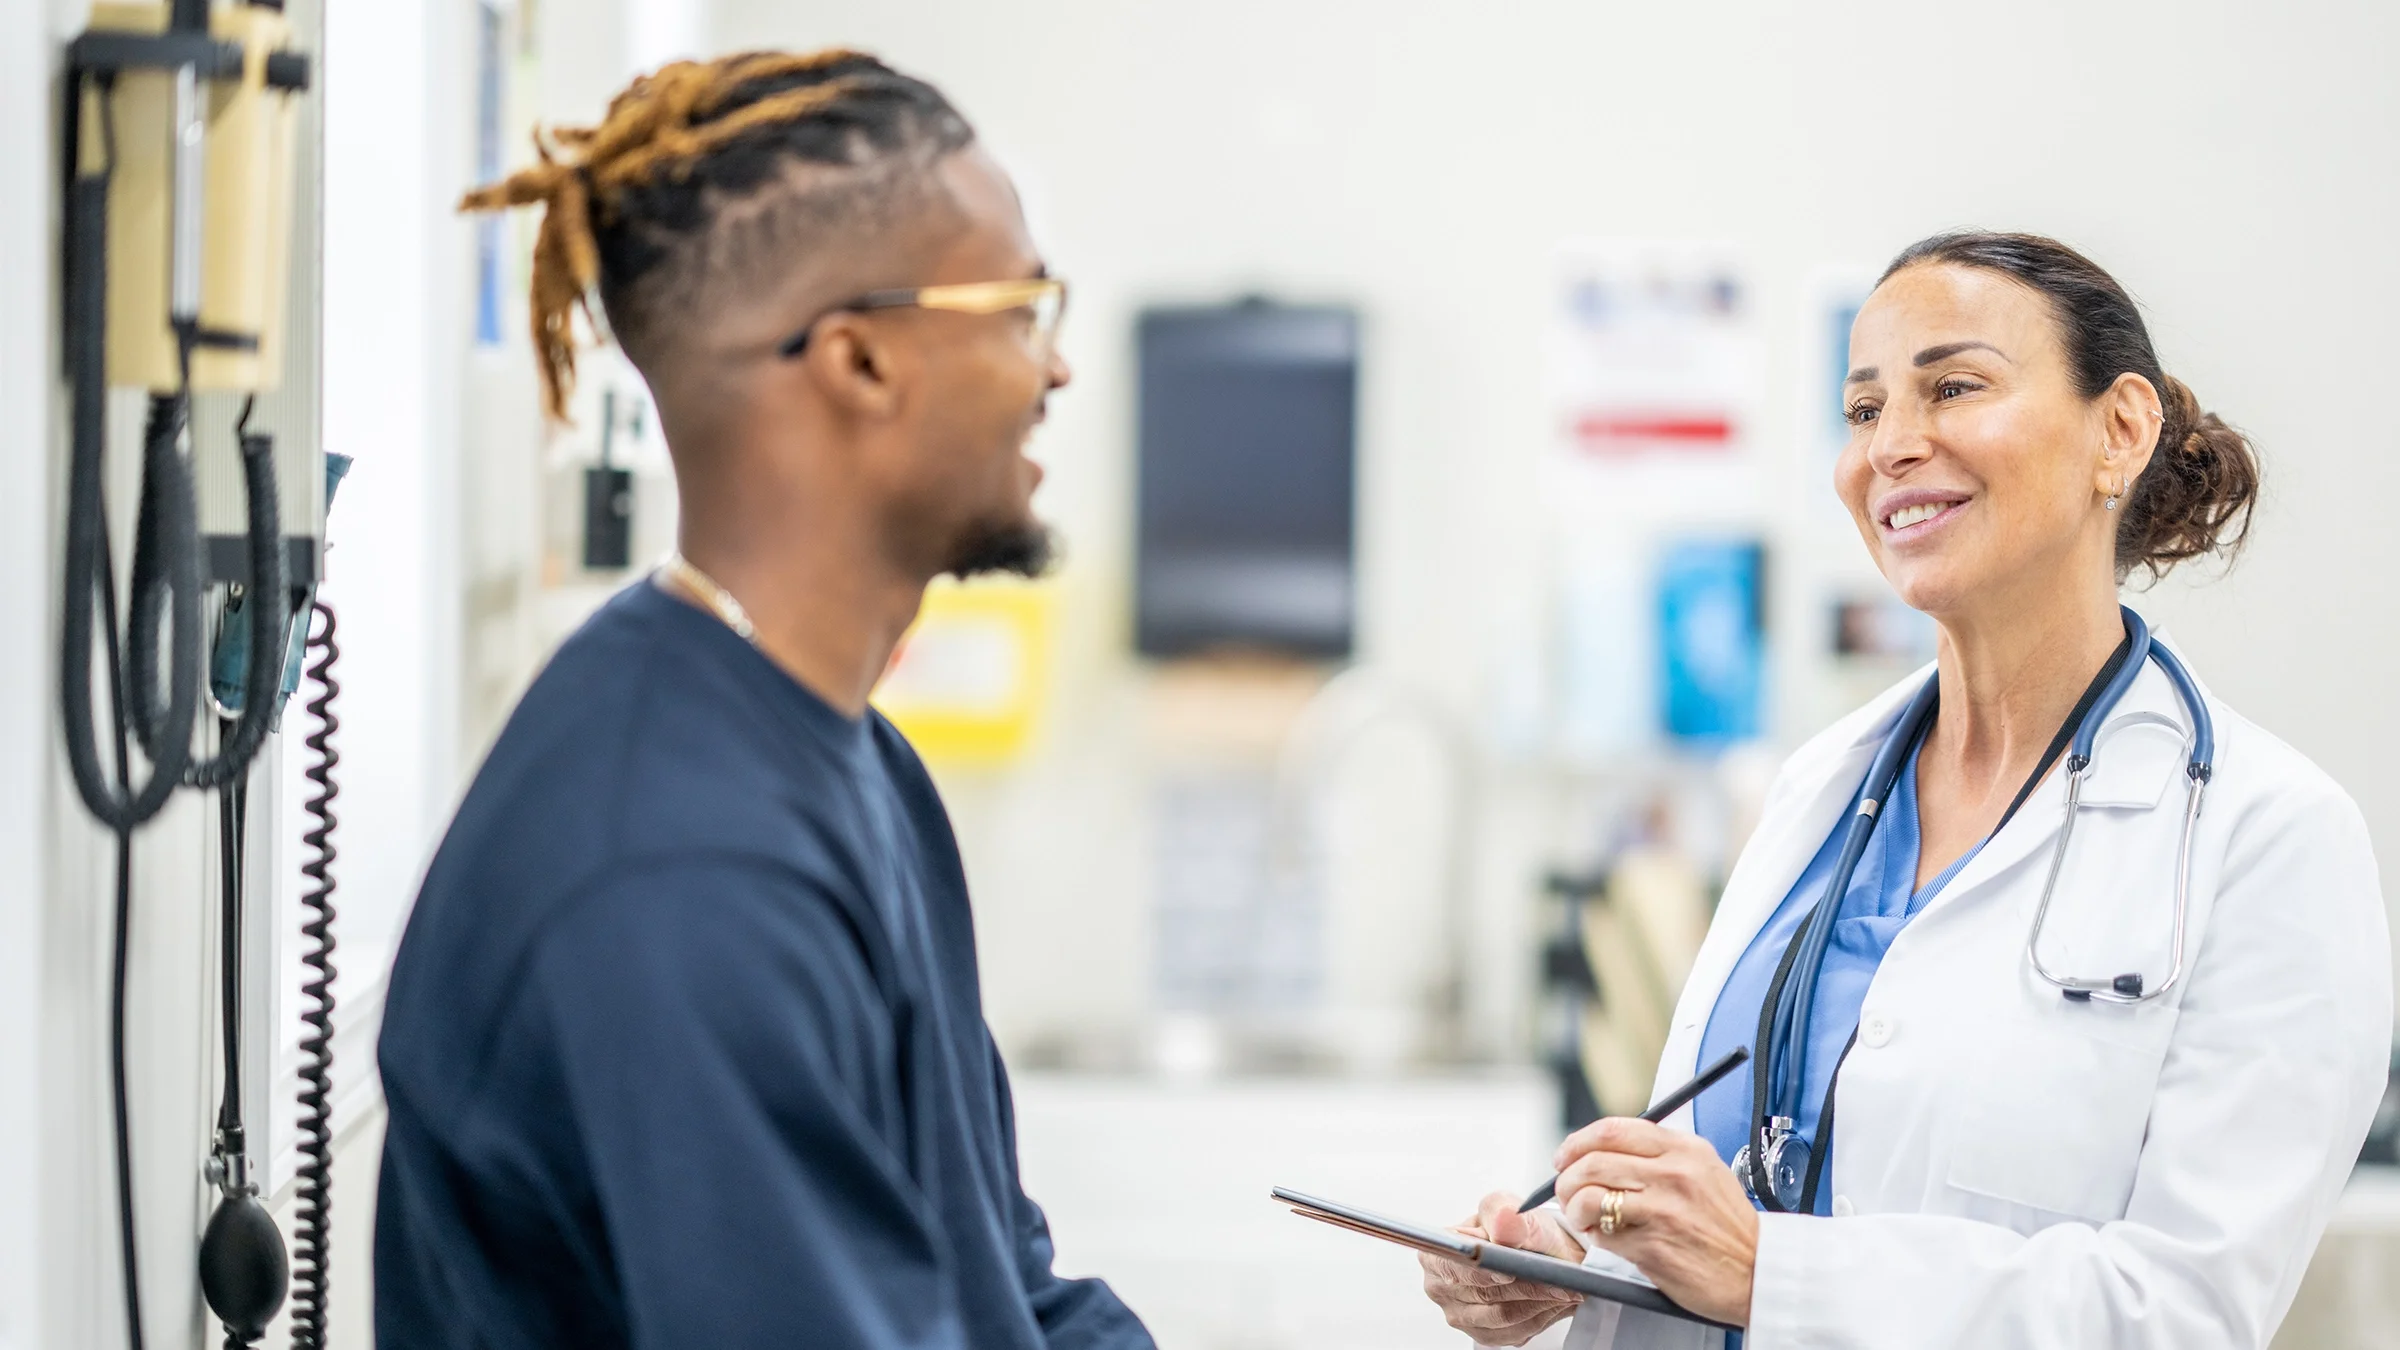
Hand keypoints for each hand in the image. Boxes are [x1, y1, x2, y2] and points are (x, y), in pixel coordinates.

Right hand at [1418, 1192, 1585, 1345]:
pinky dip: (1541, 1315)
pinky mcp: (1486, 1335)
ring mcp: (1463, 1316)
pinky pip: (1517, 1331)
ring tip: (1565, 1287)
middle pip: (1484, 1295)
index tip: (1511, 1272)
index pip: (1453, 1268)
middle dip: (1524, 1286)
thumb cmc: (1514, 1229)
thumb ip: (1504, 1213)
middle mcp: (1441, 1289)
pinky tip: (1556, 1299)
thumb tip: (1503, 1223)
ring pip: (1505, 1316)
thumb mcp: (1509, 1208)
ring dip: (1539, 1302)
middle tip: (1558, 1280)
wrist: (1534, 1251)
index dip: (1481, 1272)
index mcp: (1436, 1254)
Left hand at [1554, 1117, 1757, 1327]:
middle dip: (1567, 1178)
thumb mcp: (1704, 1171)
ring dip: (1574, 1208)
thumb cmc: (1728, 1227)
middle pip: (1593, 1161)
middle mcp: (1673, 1174)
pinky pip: (1602, 1234)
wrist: (1758, 1271)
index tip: (1566, 1156)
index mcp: (1684, 1149)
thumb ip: (1660, 1155)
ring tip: (1583, 1217)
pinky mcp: (1652, 1246)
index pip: (1613, 1130)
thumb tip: (1605, 1151)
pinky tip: (1605, 1239)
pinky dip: (1594, 1236)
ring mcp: (1662, 1210)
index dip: (1578, 1141)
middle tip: (1566, 1191)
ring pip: (1589, 1195)